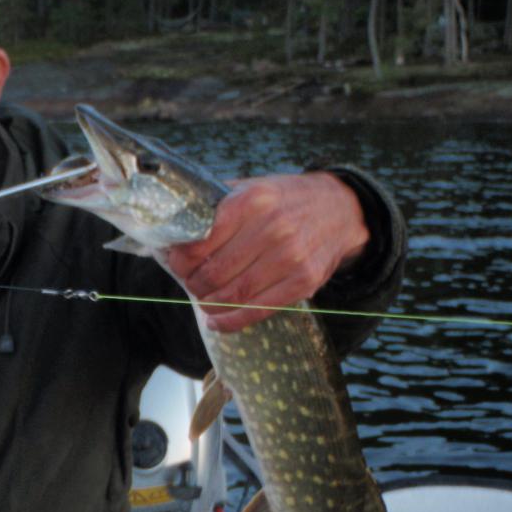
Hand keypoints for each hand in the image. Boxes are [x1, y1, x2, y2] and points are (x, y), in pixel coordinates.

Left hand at [162, 172, 368, 331]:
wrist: (340, 209)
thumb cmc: (284, 200)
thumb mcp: (251, 188)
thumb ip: (215, 206)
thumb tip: (172, 230)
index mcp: (252, 201)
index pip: (201, 242)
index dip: (181, 260)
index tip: (176, 263)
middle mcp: (272, 228)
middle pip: (214, 273)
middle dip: (193, 284)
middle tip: (189, 283)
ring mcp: (290, 258)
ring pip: (232, 296)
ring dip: (209, 304)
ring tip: (203, 300)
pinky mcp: (303, 282)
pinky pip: (257, 311)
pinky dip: (231, 322)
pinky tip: (217, 322)